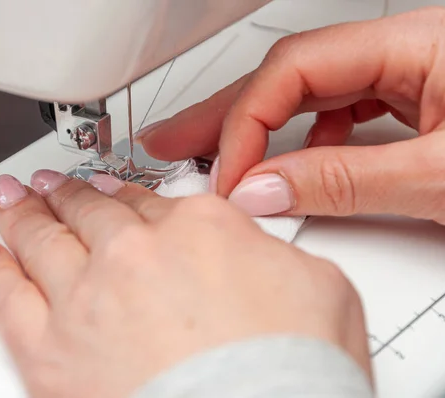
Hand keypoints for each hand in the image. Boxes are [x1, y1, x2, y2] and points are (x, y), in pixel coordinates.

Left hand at [0, 172, 370, 397]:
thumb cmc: (293, 372)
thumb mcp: (318, 286)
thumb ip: (271, 252)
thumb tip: (254, 246)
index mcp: (198, 229)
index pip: (147, 203)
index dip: (122, 194)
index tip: (106, 190)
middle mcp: (135, 253)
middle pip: (88, 211)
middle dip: (65, 193)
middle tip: (49, 183)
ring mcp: (87, 297)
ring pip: (41, 238)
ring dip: (23, 213)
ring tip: (10, 198)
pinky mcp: (50, 350)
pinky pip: (6, 295)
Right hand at [138, 7, 444, 222]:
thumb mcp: (441, 176)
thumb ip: (347, 181)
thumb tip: (265, 190)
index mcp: (418, 45)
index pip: (292, 71)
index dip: (245, 125)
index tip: (227, 179)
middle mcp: (407, 51)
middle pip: (286, 74)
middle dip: (222, 112)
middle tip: (171, 140)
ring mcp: (409, 75)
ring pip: (306, 93)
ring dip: (256, 126)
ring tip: (213, 154)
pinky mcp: (412, 102)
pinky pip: (337, 111)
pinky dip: (302, 138)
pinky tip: (290, 160)